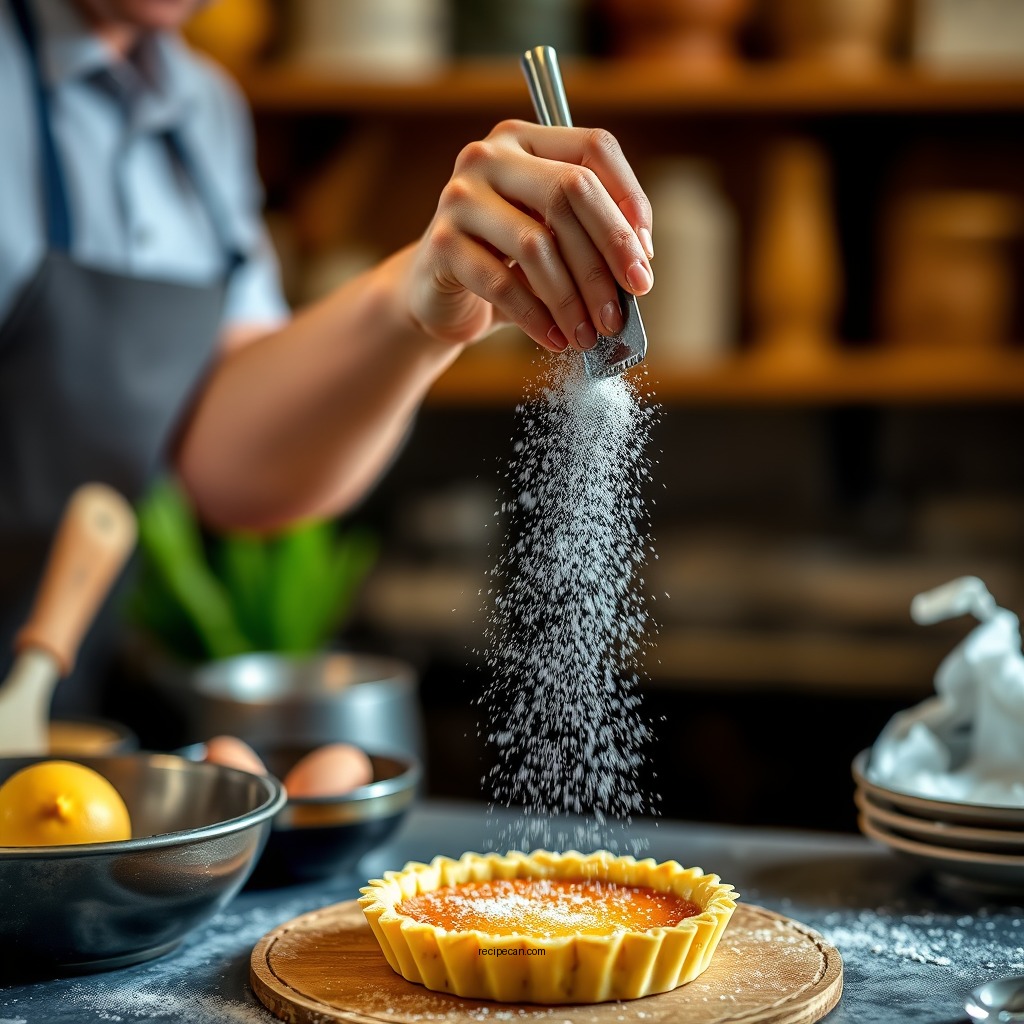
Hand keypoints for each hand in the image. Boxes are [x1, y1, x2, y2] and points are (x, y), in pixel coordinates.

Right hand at [403, 119, 653, 353]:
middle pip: (568, 192)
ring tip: (588, 333)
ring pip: (536, 243)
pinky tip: (556, 339)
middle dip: (606, 257)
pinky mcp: (442, 244)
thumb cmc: (506, 264)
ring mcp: (460, 197)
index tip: (643, 258)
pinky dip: (536, 317)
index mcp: (527, 140)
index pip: (594, 149)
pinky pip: (501, 283)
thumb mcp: (553, 240)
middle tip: (623, 309)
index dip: (629, 202)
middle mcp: (489, 157)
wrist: (437, 294)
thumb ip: (590, 236)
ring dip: (572, 298)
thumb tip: (637, 266)